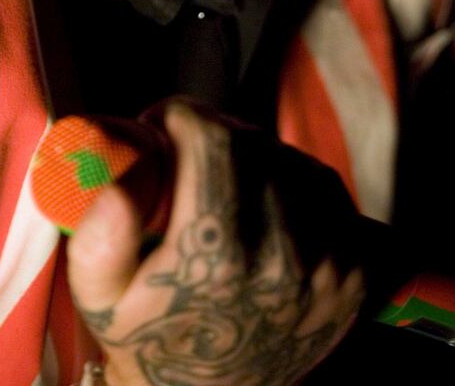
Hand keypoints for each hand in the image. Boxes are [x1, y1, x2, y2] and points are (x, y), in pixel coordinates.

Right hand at [67, 100, 364, 385]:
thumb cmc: (147, 337)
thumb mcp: (101, 299)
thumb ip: (98, 244)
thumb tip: (118, 189)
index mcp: (222, 259)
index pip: (215, 142)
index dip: (182, 117)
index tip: (161, 125)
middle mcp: (285, 261)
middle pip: (254, 144)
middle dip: (214, 131)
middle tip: (186, 148)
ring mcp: (330, 267)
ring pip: (292, 160)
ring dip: (254, 152)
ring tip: (222, 176)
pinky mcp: (356, 273)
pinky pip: (326, 189)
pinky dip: (294, 178)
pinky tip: (263, 194)